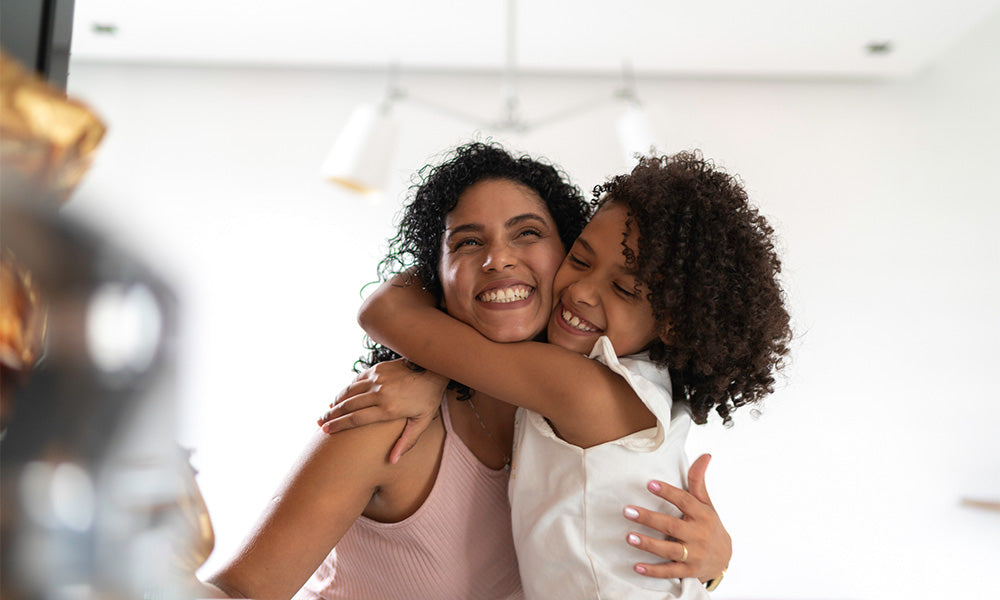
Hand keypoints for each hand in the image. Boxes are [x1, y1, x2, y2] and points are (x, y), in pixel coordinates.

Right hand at [317, 359, 446, 462]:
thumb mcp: (422, 422)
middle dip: (331, 416)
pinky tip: (339, 398)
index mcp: (388, 409)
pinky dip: (345, 390)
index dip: (339, 426)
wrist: (432, 368)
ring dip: (335, 403)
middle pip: (348, 406)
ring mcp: (377, 380)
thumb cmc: (428, 398)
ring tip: (325, 413)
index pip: (357, 419)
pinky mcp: (376, 369)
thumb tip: (392, 461)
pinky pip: (355, 381)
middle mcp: (379, 393)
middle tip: (319, 424)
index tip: (325, 432)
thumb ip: (406, 441)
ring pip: (349, 392)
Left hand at [623, 454, 730, 581]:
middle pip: (672, 526)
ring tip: (628, 536)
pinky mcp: (688, 571)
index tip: (650, 483)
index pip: (684, 501)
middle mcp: (698, 534)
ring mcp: (693, 554)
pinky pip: (669, 571)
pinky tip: (636, 566)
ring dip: (648, 544)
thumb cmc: (710, 526)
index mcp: (702, 515)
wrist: (725, 558)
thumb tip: (705, 455)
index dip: (668, 492)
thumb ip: (699, 481)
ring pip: (669, 549)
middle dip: (649, 518)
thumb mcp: (707, 504)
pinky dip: (653, 570)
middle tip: (627, 510)